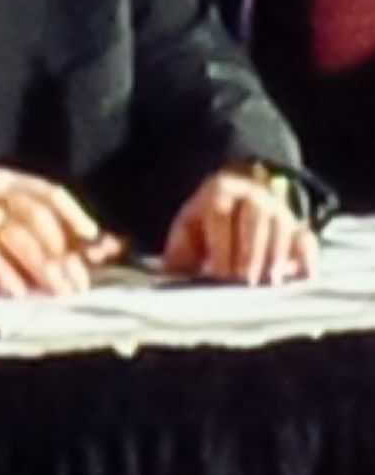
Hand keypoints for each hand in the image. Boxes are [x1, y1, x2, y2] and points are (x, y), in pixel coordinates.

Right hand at [0, 167, 123, 295]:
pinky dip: (3, 272)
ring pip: (13, 231)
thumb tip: (101, 247)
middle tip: (76, 284)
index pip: (46, 192)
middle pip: (34, 214)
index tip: (94, 249)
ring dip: (41, 265)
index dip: (75, 220)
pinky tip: (16, 291)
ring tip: (56, 292)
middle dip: (61, 252)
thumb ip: (37, 238)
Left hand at [162, 167, 318, 284]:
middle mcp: (253, 194)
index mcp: (220, 190)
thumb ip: (177, 249)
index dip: (219, 245)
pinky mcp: (299, 225)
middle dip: (248, 254)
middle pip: (253, 222)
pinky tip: (304, 278)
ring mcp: (279, 208)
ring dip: (276, 258)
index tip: (218, 273)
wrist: (240, 195)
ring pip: (281, 230)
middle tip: (244, 283)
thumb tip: (166, 277)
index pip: (220, 215)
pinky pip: (307, 239)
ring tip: (269, 284)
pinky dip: (308, 257)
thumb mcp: (188, 227)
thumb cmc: (206, 221)